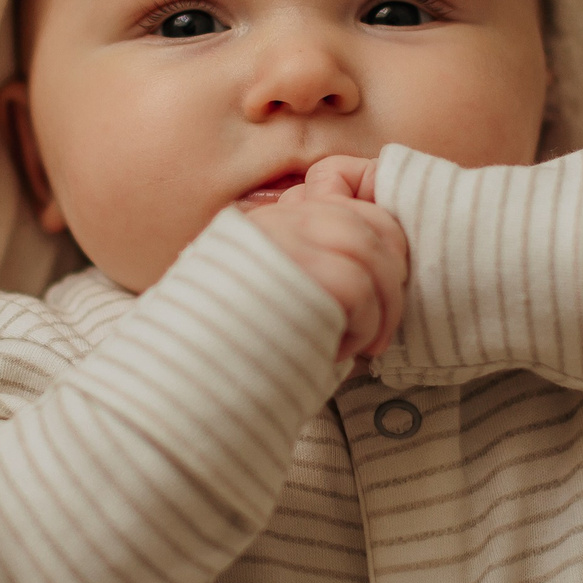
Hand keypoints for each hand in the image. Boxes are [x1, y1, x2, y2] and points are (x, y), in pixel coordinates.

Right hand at [246, 160, 405, 365]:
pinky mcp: (296, 271)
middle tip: (382, 328)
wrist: (188, 371)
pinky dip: (362, 328)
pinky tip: (336, 352)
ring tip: (364, 345)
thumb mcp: (277, 292)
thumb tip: (384, 276)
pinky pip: (359, 289)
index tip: (384, 293)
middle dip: (394, 279)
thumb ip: (317, 268)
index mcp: (277, 220)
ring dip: (383, 310)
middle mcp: (281, 220)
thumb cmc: (237, 347)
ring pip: (373, 256)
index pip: (357, 210)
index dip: (387, 249)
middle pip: (374, 226)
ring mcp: (286, 240)